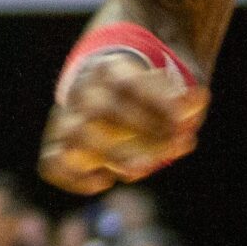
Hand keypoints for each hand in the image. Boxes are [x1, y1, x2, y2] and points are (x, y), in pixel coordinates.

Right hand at [40, 52, 208, 193]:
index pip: (128, 82)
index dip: (157, 102)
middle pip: (101, 108)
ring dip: (112, 155)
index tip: (181, 118)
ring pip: (75, 135)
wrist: (111, 93)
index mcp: (109, 67)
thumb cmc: (150, 92)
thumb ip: (185, 97)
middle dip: (141, 129)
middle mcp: (82, 90)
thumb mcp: (173, 86)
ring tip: (140, 169)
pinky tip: (105, 178)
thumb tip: (195, 100)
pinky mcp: (58, 146)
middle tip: (173, 142)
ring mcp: (66, 119)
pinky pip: (52, 164)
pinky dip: (74, 177)